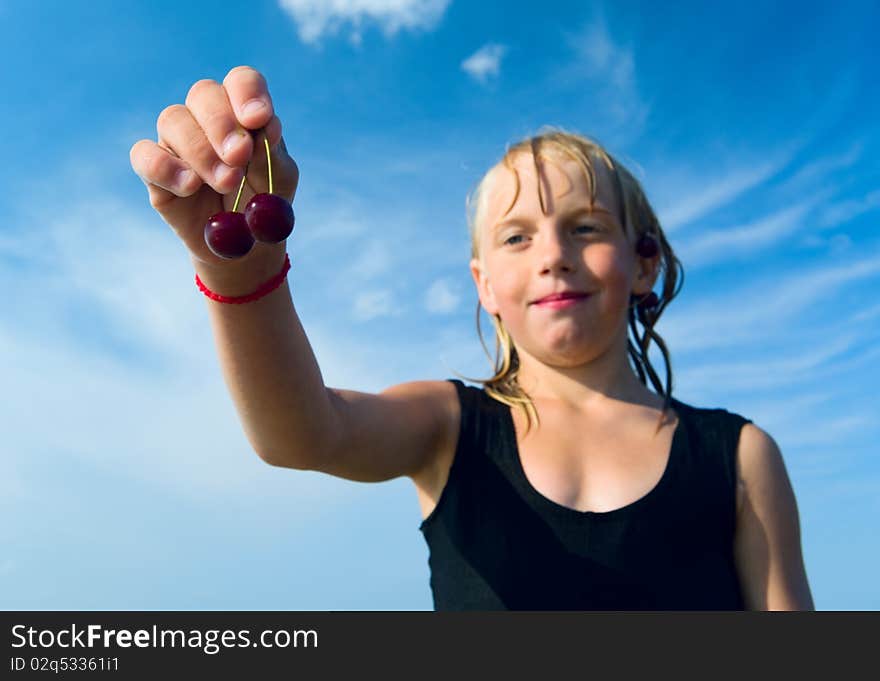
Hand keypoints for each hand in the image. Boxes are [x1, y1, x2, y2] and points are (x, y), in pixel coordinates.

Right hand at [130, 66, 298, 273]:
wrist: (244, 246)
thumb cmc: (264, 204)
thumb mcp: (279, 181)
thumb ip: (273, 155)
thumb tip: (266, 126)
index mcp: (242, 112)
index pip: (241, 81)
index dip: (247, 92)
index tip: (258, 119)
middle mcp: (207, 118)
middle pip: (203, 94)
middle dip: (222, 124)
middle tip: (239, 156)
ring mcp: (178, 141)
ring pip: (173, 120)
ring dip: (201, 151)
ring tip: (226, 183)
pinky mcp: (154, 171)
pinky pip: (145, 154)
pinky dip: (166, 167)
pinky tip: (190, 186)